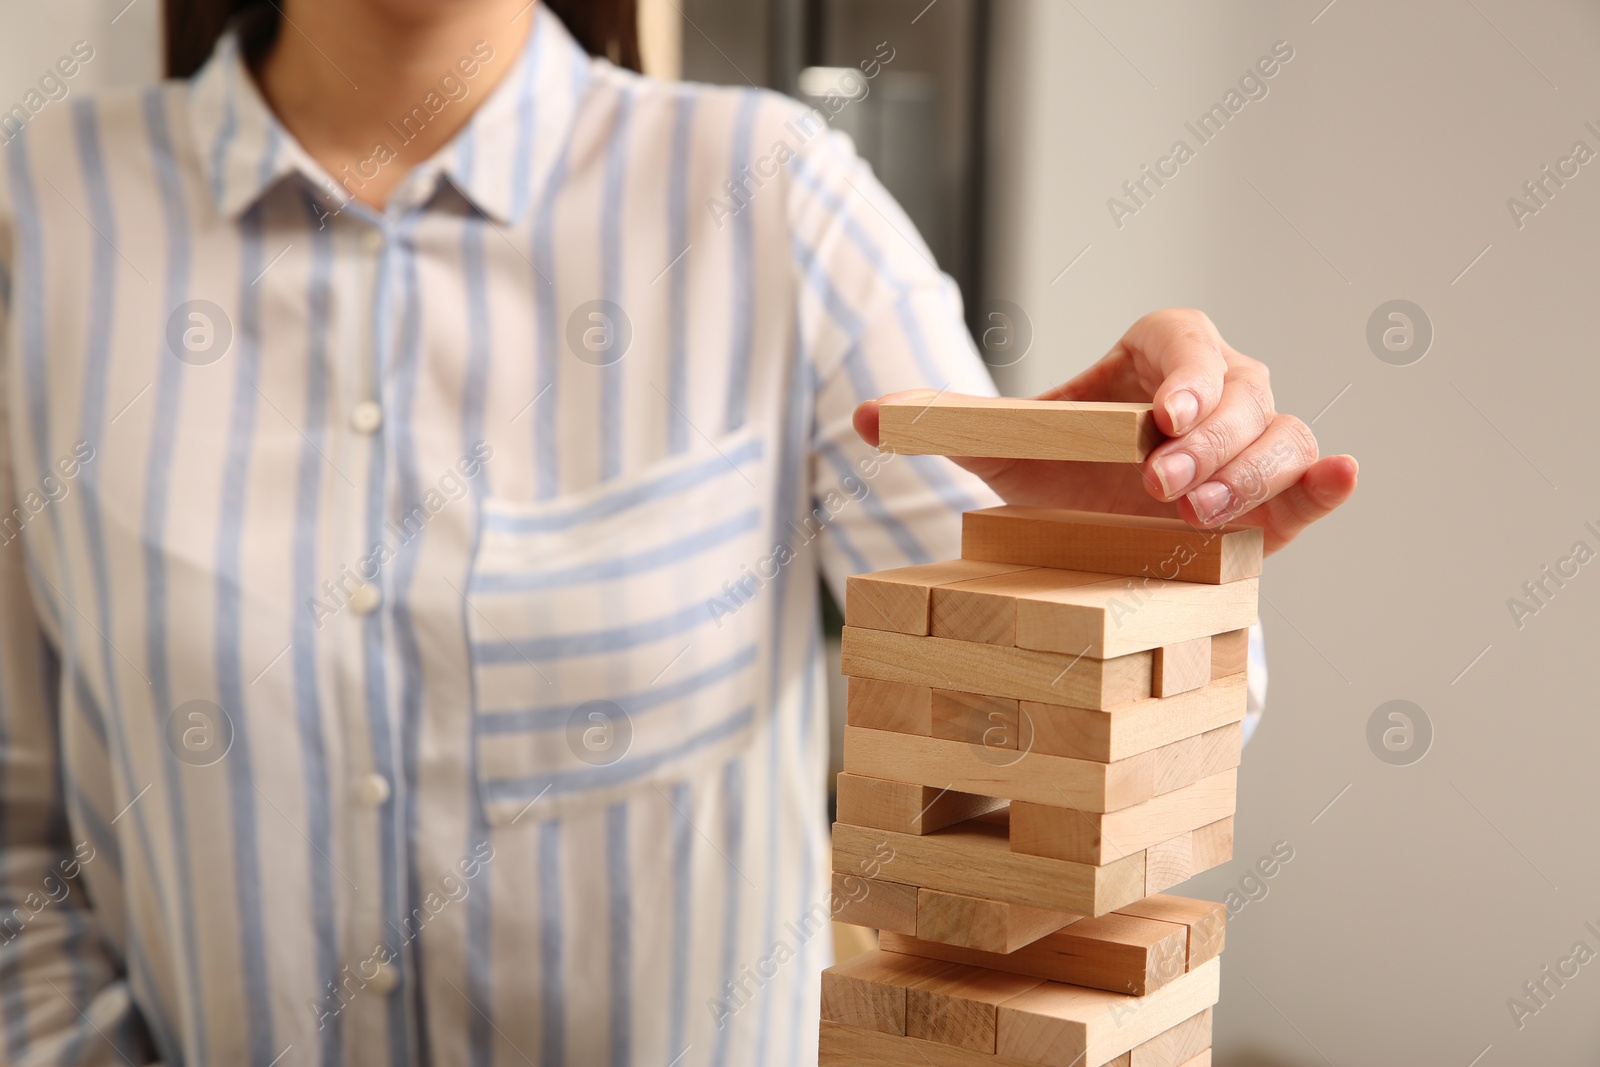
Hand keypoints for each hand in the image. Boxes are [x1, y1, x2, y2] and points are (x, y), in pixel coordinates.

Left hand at [852, 308, 1357, 555]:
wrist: (1095, 539)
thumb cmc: (1059, 477)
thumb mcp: (1000, 449)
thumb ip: (944, 425)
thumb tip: (861, 416)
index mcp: (1157, 357)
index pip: (1185, 342)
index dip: (1183, 374)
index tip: (1158, 419)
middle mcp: (1217, 391)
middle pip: (1241, 390)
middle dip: (1207, 437)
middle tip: (1160, 484)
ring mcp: (1253, 445)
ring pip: (1281, 434)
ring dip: (1249, 470)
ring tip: (1196, 513)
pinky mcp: (1276, 501)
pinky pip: (1313, 480)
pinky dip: (1329, 479)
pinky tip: (1341, 476)